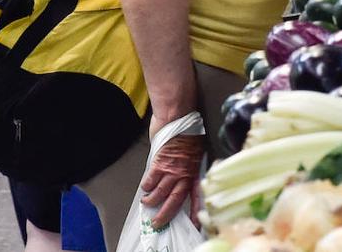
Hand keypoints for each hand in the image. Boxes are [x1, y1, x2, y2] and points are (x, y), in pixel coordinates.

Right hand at [140, 114, 205, 229]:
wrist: (178, 117)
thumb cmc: (188, 130)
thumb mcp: (195, 151)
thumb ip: (188, 165)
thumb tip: (181, 175)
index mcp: (195, 171)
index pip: (197, 196)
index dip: (196, 211)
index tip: (194, 224)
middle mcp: (184, 173)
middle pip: (175, 200)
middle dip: (166, 214)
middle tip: (158, 222)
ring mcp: (171, 169)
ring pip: (160, 192)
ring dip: (152, 200)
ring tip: (147, 203)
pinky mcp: (160, 162)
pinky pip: (151, 179)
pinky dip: (146, 186)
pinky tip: (144, 188)